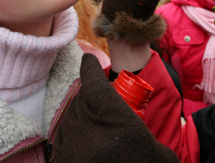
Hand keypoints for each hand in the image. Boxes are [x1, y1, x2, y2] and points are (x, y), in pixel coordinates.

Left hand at [52, 54, 177, 162]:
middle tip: (100, 101)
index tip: (89, 60)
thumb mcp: (151, 143)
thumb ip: (127, 115)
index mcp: (113, 118)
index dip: (89, 68)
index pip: (91, 81)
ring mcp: (72, 147)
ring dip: (79, 114)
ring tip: (94, 124)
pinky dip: (70, 133)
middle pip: (80, 98)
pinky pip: (62, 137)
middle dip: (88, 96)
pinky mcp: (64, 160)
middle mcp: (88, 129)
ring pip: (69, 117)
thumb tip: (107, 97)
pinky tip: (82, 136)